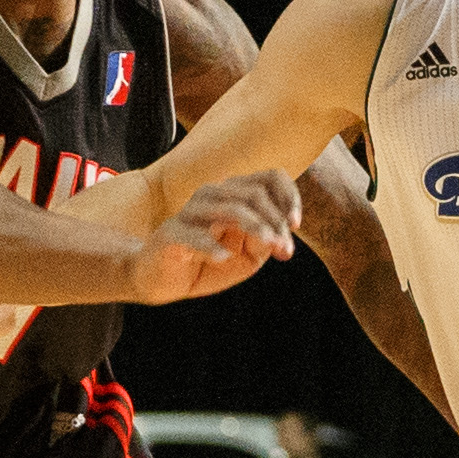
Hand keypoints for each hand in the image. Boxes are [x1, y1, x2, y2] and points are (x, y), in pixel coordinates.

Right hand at [129, 171, 301, 304]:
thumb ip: (265, 243)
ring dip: (255, 228)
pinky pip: (193, 234)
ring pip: (230, 208)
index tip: (296, 225)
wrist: (163, 279)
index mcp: (233, 194)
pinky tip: (223, 258)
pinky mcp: (171, 233)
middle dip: (275, 222)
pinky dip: (211, 246)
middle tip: (285, 250)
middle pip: (254, 193)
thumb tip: (280, 236)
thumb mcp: (247, 257)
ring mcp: (190, 212)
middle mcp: (212, 195)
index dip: (288, 197)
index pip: (268, 178)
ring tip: (269, 247)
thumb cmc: (209, 263)